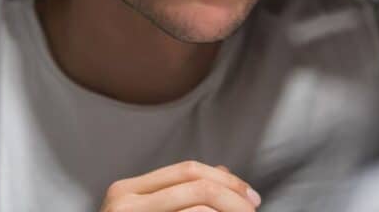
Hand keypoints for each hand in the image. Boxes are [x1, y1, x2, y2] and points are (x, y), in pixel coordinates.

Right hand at [99, 161, 260, 211]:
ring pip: (199, 210)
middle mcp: (124, 203)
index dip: (225, 180)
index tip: (251, 196)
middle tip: (253, 211)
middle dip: (234, 197)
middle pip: (197, 186)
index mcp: (127, 191)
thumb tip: (224, 173)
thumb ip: (182, 194)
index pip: (187, 170)